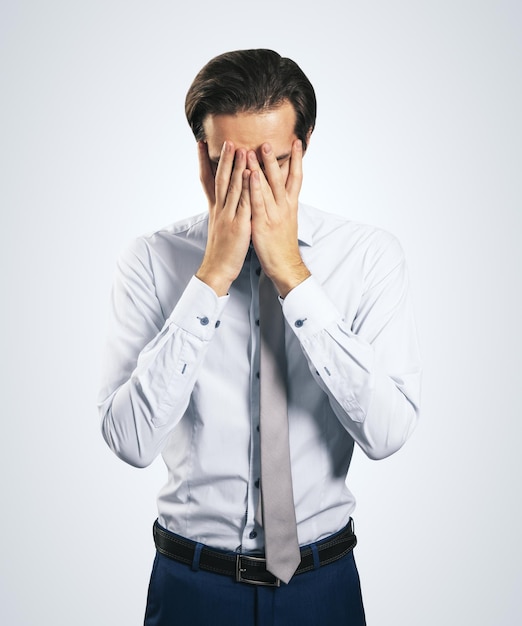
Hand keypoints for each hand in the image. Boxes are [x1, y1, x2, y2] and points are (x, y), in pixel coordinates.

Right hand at [196, 141, 251, 295]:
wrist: (217, 269)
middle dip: (223, 159)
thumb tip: (223, 200)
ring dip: (236, 167)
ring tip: (240, 148)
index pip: (206, 180)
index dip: (203, 162)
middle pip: (220, 179)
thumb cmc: (221, 250)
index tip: (200, 144)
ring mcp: (228, 216)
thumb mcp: (219, 226)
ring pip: (232, 188)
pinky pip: (244, 203)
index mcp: (215, 209)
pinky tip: (251, 175)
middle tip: (226, 140)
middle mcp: (220, 209)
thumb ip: (222, 210)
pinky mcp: (238, 225)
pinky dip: (247, 188)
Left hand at [247, 140, 310, 296]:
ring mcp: (274, 214)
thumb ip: (284, 203)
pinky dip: (255, 187)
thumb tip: (282, 190)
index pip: (296, 177)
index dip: (297, 159)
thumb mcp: (286, 220)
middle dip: (276, 158)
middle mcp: (284, 207)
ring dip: (264, 167)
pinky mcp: (263, 224)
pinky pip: (258, 202)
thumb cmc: (282, 244)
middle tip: (270, 139)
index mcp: (290, 205)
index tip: (298, 142)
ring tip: (258, 148)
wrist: (285, 265)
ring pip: (269, 186)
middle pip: (282, 177)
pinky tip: (250, 174)